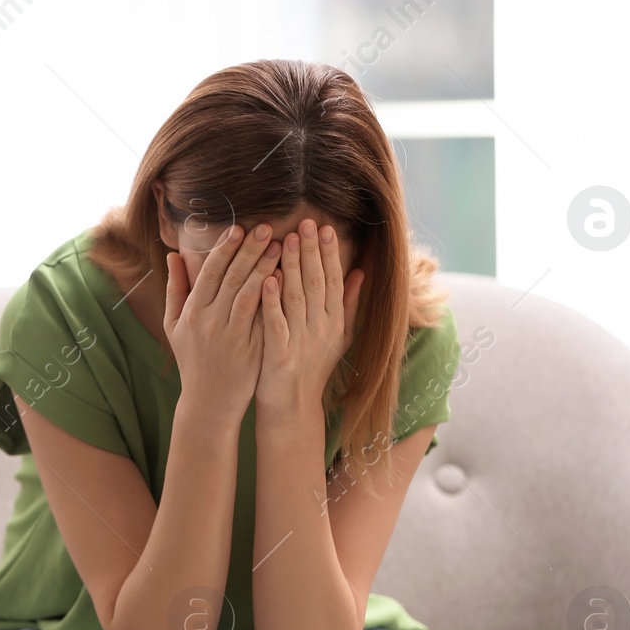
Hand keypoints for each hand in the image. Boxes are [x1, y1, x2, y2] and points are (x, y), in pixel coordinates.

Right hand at [163, 223, 282, 418]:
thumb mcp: (174, 325)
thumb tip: (173, 255)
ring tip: (280, 245)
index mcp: (192, 312)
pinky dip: (274, 295)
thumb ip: (175, 289)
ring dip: (265, 267)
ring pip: (250, 293)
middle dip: (249, 250)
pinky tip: (285, 277)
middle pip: (232, 277)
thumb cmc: (192, 360)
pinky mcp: (251, 348)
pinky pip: (264, 315)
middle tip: (267, 228)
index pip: (210, 272)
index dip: (225, 249)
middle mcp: (211, 321)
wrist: (209, 401)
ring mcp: (232, 335)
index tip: (239, 228)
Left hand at [257, 218, 362, 415]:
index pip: (334, 279)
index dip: (330, 253)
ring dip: (292, 267)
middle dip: (312, 251)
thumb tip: (361, 271)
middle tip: (307, 223)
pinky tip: (267, 280)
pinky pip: (275, 323)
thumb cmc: (312, 367)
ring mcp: (302, 341)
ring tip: (286, 240)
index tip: (325, 227)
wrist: (293, 407)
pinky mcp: (280, 355)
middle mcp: (322, 328)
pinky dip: (272, 301)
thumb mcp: (338, 336)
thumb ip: (349, 303)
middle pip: (318, 282)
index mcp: (334, 321)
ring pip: (297, 297)